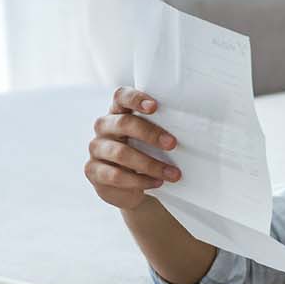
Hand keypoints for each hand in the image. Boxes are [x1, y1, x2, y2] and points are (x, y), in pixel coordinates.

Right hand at [84, 87, 182, 210]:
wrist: (129, 186)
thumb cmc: (144, 153)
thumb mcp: (151, 140)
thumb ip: (161, 128)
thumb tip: (191, 128)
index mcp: (118, 112)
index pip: (121, 96)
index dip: (135, 98)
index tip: (155, 106)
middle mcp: (104, 127)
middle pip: (123, 123)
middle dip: (150, 133)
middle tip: (173, 144)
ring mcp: (96, 148)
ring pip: (121, 153)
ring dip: (151, 164)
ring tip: (173, 173)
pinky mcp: (94, 170)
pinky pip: (116, 175)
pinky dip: (140, 180)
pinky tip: (157, 183)